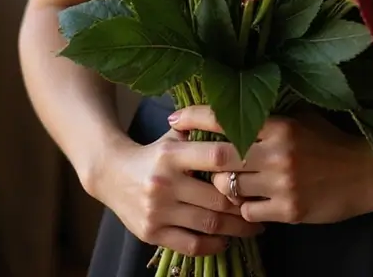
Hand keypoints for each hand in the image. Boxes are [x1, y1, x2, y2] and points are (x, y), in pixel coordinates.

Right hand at [89, 127, 265, 257]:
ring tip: (252, 227)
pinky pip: (190, 245)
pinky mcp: (151, 233)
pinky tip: (226, 240)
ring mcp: (157, 210)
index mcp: (172, 154)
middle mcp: (164, 182)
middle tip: (262, 206)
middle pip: (217, 198)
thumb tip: (240, 127)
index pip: (215, 157)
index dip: (241, 164)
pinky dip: (213, 245)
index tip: (260, 171)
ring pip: (208, 224)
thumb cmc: (152, 153)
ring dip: (236, 228)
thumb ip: (201, 132)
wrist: (111, 173)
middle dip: (244, 206)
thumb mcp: (172, 136)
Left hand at [169, 106, 372, 224]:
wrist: (367, 173)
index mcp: (279, 124)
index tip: (175, 118)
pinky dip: (243, 208)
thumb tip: (232, 106)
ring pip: (230, 189)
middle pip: (220, 157)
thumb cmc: (330, 141)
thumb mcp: (301, 119)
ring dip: (221, 187)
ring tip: (224, 183)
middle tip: (186, 158)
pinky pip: (248, 213)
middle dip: (199, 159)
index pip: (227, 118)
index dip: (196, 117)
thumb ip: (270, 117)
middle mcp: (278, 152)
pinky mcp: (289, 211)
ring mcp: (283, 184)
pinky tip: (250, 201)